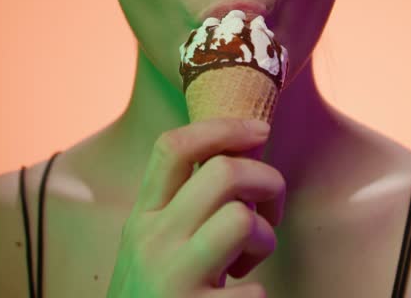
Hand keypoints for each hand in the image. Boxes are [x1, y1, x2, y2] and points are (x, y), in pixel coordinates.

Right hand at [105, 117, 285, 296]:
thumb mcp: (154, 247)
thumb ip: (185, 206)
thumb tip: (242, 152)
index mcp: (142, 219)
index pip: (173, 148)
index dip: (223, 128)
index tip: (260, 130)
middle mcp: (151, 242)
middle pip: (223, 172)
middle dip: (266, 181)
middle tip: (269, 211)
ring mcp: (172, 279)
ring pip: (241, 219)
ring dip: (264, 238)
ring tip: (249, 262)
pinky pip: (256, 292)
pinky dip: (259, 296)